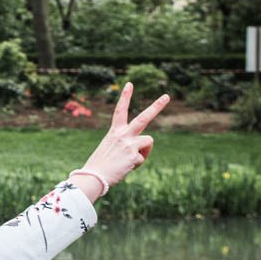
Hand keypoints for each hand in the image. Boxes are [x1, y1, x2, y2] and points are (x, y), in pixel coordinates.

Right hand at [72, 83, 168, 198]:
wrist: (93, 176)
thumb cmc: (100, 165)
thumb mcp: (111, 150)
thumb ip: (126, 145)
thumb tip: (141, 151)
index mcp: (114, 132)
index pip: (119, 110)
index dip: (125, 96)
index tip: (130, 84)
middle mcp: (122, 134)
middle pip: (143, 117)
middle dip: (156, 106)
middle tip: (167, 96)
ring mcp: (129, 143)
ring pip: (148, 141)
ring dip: (143, 151)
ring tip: (128, 160)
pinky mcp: (135, 154)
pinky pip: (143, 158)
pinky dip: (137, 163)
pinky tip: (126, 167)